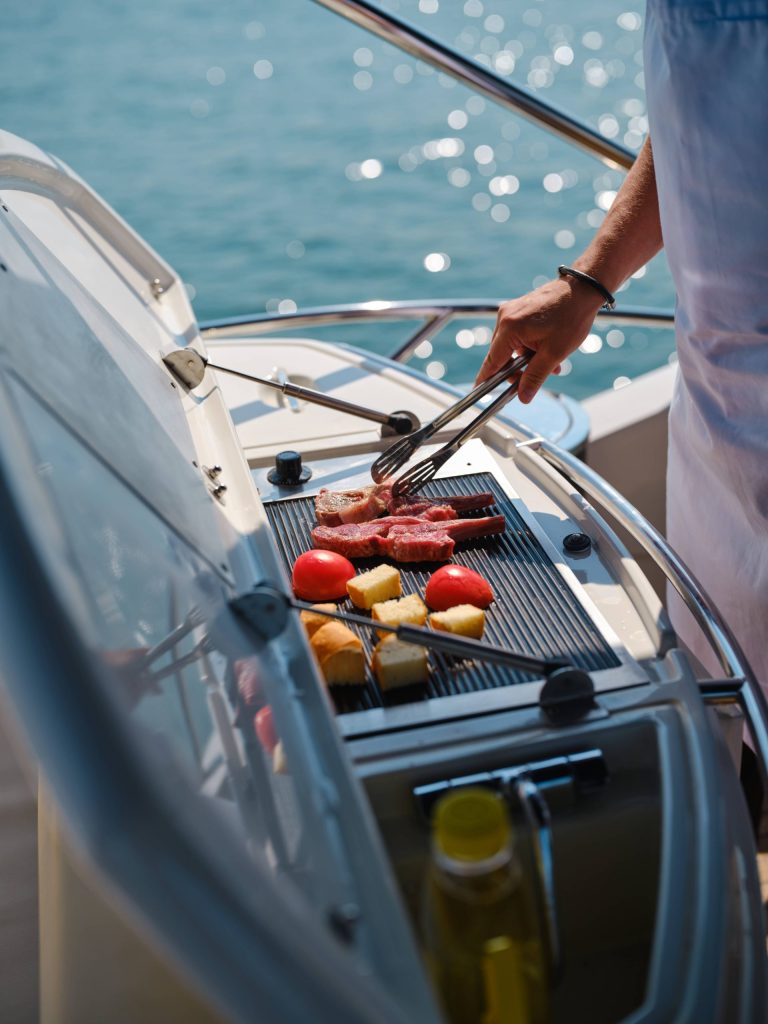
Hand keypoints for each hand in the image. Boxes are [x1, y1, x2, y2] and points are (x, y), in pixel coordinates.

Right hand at [475, 277, 602, 402]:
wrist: (583, 289)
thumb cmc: (571, 317)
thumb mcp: (554, 353)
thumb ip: (535, 377)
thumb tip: (523, 397)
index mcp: (510, 328)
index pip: (492, 361)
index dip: (486, 379)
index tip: (479, 392)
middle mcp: (505, 317)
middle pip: (501, 354)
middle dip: (517, 370)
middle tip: (533, 382)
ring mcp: (511, 311)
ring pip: (511, 346)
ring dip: (526, 359)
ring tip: (550, 365)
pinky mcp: (518, 308)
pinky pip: (517, 334)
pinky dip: (528, 346)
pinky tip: (546, 351)